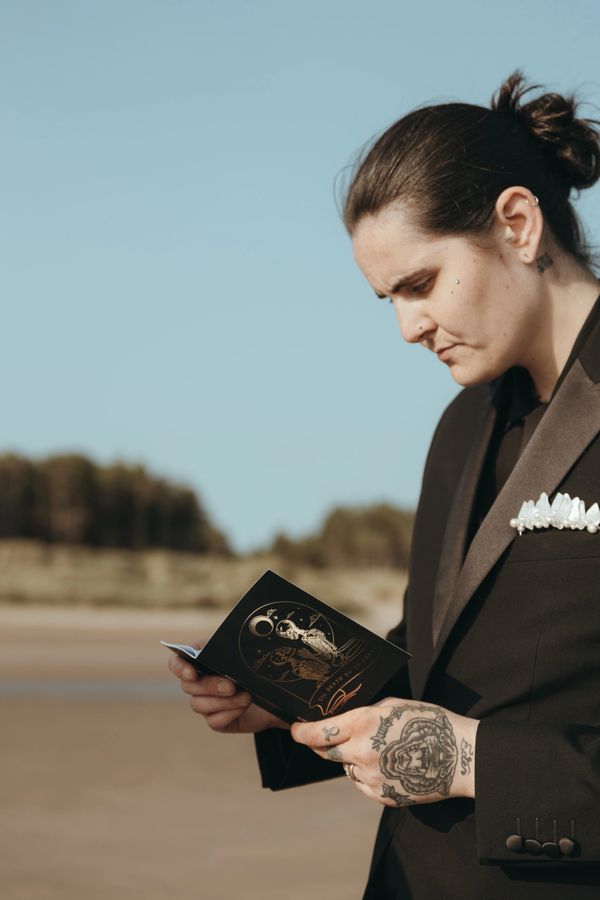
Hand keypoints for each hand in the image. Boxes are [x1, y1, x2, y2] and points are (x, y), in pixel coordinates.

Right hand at [168, 646, 288, 734]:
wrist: (275, 693)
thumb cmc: (255, 669)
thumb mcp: (244, 655)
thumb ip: (228, 652)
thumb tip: (218, 654)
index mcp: (200, 661)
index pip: (176, 663)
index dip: (180, 668)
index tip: (191, 673)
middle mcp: (198, 683)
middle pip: (189, 686)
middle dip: (211, 686)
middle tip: (231, 685)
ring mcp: (206, 703)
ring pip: (200, 705)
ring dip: (224, 701)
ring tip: (246, 696)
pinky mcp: (217, 720)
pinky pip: (214, 720)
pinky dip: (230, 713)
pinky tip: (243, 707)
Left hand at [291, 697, 478, 807]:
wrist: (460, 757)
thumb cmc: (428, 722)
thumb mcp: (393, 705)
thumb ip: (364, 714)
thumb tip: (343, 720)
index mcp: (363, 725)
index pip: (318, 733)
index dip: (302, 732)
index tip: (296, 729)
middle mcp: (362, 753)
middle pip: (327, 753)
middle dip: (325, 745)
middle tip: (330, 736)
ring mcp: (371, 778)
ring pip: (346, 769)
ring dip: (351, 759)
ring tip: (377, 747)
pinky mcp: (382, 796)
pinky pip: (362, 783)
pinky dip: (366, 774)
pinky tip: (388, 764)